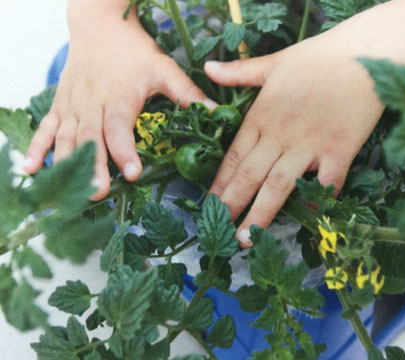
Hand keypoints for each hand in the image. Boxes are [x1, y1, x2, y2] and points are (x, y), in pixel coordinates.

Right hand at [23, 5, 215, 200]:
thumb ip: (188, 94)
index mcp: (118, 97)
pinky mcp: (60, 105)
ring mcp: (72, 106)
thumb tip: (217, 113)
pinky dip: (37, 148)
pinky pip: (45, 128)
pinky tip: (30, 169)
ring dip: (65, 166)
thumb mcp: (164, 68)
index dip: (124, 151)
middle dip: (92, 168)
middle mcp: (92, 104)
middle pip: (89, 139)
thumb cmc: (133, 49)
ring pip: (65, 138)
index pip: (119, 128)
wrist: (97, 23)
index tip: (133, 173)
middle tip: (97, 194)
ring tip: (65, 193)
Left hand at [205, 36, 384, 245]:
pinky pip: (325, 183)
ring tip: (246, 238)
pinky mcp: (339, 151)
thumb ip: (239, 72)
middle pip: (249, 177)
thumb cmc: (318, 57)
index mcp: (261, 116)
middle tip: (219, 232)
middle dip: (231, 206)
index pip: (233, 157)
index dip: (219, 184)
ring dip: (260, 215)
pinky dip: (317, 200)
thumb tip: (207, 69)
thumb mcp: (273, 62)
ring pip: (278, 186)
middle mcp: (279, 135)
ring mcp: (309, 145)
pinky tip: (308, 216)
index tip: (209, 205)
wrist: (366, 53)